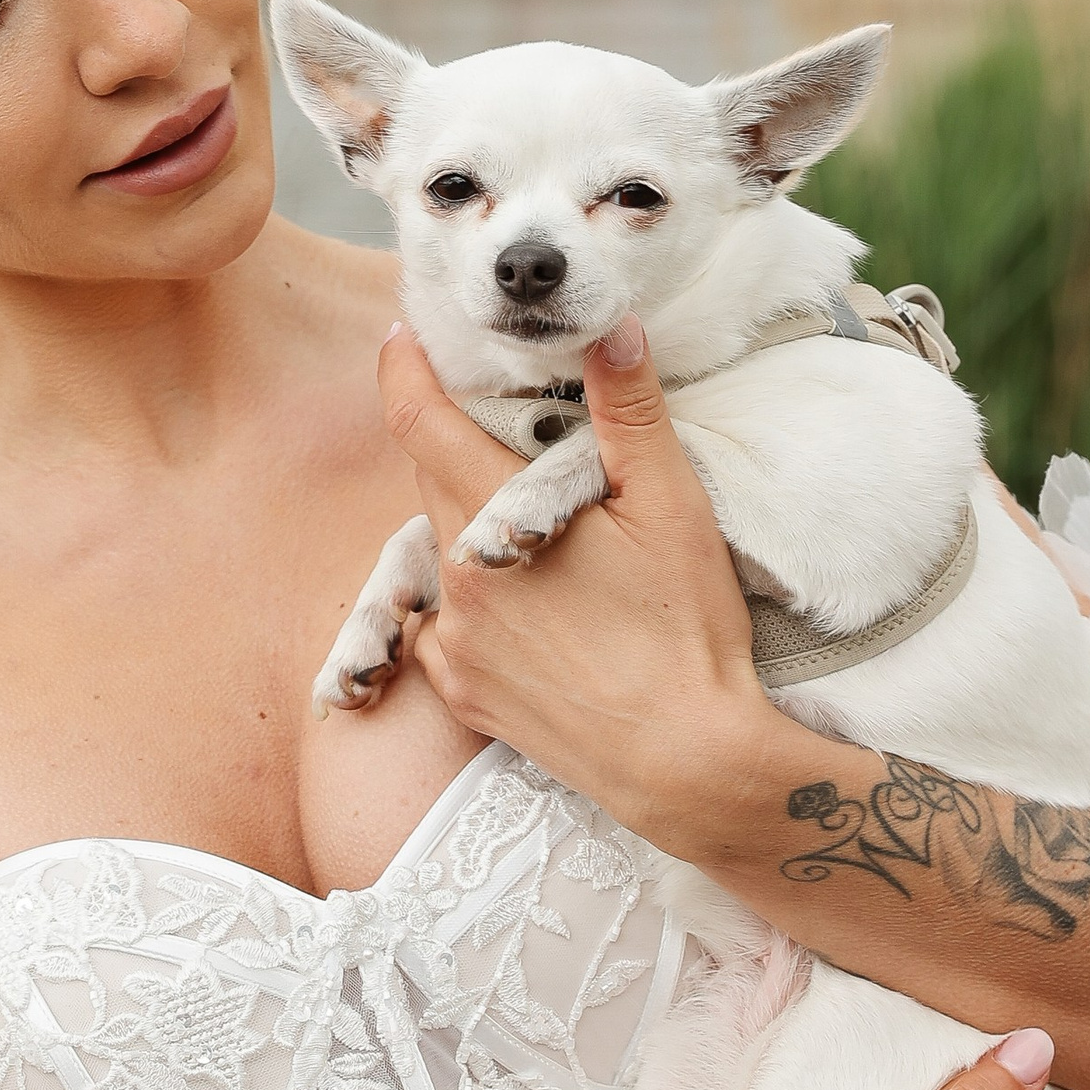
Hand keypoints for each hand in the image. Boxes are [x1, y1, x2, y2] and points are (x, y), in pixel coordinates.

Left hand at [378, 318, 772, 855]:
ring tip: (526, 525)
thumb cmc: (684, 629)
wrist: (686, 762)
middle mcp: (455, 580)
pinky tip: (527, 605)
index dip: (405, 369)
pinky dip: (472, 603)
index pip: (419, 420)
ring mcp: (453, 645)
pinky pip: (444, 628)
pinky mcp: (464, 695)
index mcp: (490, 519)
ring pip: (437, 557)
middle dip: (455, 445)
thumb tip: (612, 327)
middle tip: (501, 424)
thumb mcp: (669, 503)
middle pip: (431, 483)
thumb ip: (628, 409)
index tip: (403, 337)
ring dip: (468, 527)